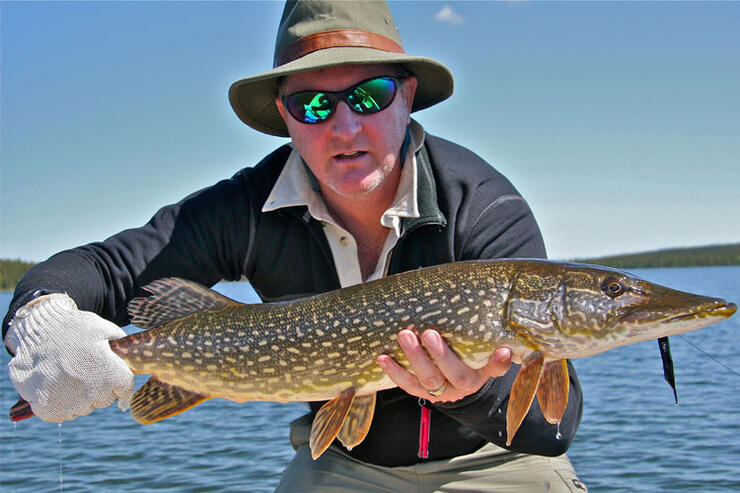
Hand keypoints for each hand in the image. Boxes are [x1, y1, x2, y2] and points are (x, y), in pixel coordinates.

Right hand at [4, 293, 134, 422]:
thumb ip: (125, 348)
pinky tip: (55, 384)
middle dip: (98, 387)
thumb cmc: (75, 328)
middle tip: (83, 368)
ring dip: (77, 396)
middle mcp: (92, 392)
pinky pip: (61, 414)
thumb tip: (139, 359)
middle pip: (103, 400)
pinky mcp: (47, 409)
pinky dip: (58, 403)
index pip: (124, 391)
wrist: (36, 329)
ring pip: (82, 408)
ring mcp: (68, 402)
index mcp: (110, 374)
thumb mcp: (107, 330)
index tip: (106, 371)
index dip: (117, 380)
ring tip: (67, 373)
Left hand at [377, 328, 511, 402]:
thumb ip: (479, 325)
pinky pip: (407, 384)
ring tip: (404, 336)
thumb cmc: (463, 347)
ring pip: (430, 380)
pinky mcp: (422, 393)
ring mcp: (443, 391)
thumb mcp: (475, 339)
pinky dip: (395, 371)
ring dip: (415, 358)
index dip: (500, 362)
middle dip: (442, 355)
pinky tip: (383, 357)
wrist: (450, 377)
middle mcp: (465, 384)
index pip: (496, 367)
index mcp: (483, 370)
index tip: (503, 350)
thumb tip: (479, 292)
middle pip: (457, 375)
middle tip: (429, 333)